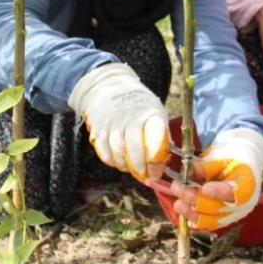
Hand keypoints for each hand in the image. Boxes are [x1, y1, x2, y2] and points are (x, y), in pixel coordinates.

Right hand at [68, 63, 168, 181]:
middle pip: (133, 147)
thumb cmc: (139, 106)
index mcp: (150, 113)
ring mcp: (112, 123)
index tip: (157, 172)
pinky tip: (119, 162)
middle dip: (140, 167)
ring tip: (133, 169)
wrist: (110, 87)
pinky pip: (104, 152)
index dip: (156, 159)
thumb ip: (161, 136)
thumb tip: (163, 164)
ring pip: (117, 152)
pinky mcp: (98, 129)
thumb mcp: (156, 113)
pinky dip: (112, 162)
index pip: (155, 137)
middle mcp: (130, 117)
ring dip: (126, 166)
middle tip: (145, 176)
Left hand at [170, 128, 262, 230]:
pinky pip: (206, 225)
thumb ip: (206, 167)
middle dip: (195, 199)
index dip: (221, 192)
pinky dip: (193, 219)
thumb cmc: (231, 163)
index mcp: (248, 185)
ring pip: (210, 221)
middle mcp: (243, 205)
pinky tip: (183, 210)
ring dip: (191, 213)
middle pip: (218, 208)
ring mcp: (232, 216)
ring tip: (178, 203)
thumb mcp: (222, 159)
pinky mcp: (221, 221)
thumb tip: (189, 170)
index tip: (205, 188)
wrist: (240, 171)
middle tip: (177, 188)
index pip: (238, 193)